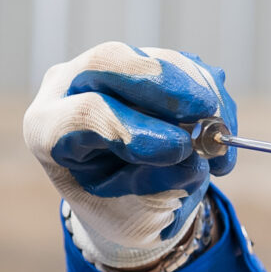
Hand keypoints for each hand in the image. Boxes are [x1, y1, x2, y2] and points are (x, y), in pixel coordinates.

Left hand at [22, 43, 236, 270]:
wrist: (125, 198)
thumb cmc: (121, 208)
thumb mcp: (134, 211)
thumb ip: (161, 186)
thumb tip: (196, 159)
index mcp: (45, 128)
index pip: (83, 115)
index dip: (134, 129)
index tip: (180, 151)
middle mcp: (65, 85)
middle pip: (110, 60)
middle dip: (165, 84)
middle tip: (209, 111)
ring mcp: (102, 66)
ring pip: (154, 60)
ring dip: (200, 93)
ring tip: (225, 138)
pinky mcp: (142, 61)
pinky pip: (181, 63)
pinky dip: (210, 92)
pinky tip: (223, 124)